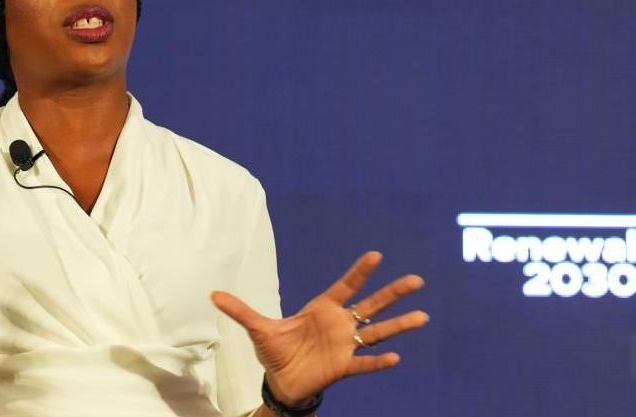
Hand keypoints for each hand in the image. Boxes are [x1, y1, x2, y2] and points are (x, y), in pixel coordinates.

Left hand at [211, 251, 427, 405]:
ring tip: (422, 316)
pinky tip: (396, 358)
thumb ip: (240, 310)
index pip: (346, 286)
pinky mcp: (344, 367)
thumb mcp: (257, 328)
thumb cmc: (276, 350)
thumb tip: (212, 294)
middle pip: (372, 305)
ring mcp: (345, 345)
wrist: (281, 381)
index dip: (360, 272)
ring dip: (399, 325)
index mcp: (323, 308)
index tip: (377, 255)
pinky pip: (365, 363)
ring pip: (378, 333)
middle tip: (417, 280)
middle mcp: (340, 324)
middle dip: (393, 293)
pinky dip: (378, 361)